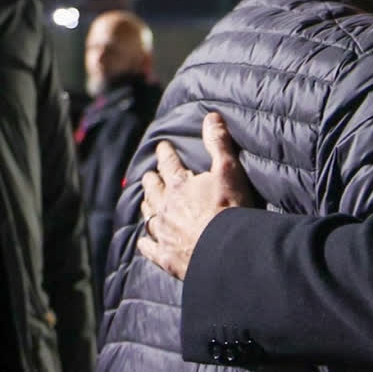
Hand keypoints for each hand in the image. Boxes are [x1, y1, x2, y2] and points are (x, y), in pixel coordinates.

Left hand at [138, 113, 256, 278]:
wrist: (226, 250)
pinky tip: (143, 240)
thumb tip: (211, 115)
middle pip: (153, 189)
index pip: (168, 163)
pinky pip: (148, 247)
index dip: (165, 153)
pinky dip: (145, 242)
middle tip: (149, 174)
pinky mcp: (165, 256)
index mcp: (179, 185)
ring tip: (146, 201)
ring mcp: (163, 233)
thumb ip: (218, 143)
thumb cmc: (229, 208)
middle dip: (151, 179)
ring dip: (147, 205)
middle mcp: (165, 207)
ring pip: (149, 215)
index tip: (162, 146)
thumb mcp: (229, 169)